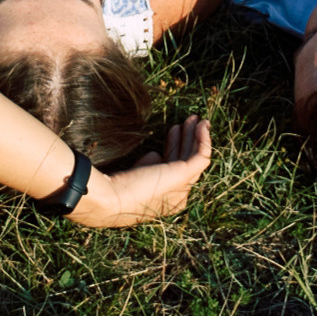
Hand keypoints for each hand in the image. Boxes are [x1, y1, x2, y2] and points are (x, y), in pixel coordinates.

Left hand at [72, 116, 214, 227]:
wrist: (112, 198)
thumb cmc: (117, 187)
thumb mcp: (136, 172)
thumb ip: (147, 164)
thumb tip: (156, 153)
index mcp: (165, 197)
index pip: (176, 168)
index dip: (176, 146)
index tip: (173, 129)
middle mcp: (177, 195)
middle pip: (187, 160)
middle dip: (188, 139)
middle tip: (188, 120)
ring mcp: (183, 187)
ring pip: (196, 157)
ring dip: (197, 135)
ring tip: (195, 118)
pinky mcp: (184, 175)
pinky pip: (203, 155)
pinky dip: (204, 139)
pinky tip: (202, 125)